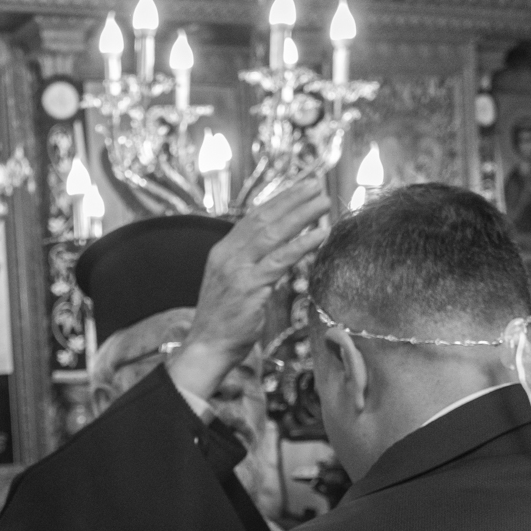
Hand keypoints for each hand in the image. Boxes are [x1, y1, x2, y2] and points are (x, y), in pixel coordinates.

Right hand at [168, 178, 331, 401]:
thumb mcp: (233, 285)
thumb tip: (276, 252)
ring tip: (323, 201)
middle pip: (264, 218)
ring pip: (273, 234)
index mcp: (223, 251)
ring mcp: (237, 270)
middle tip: (316, 183)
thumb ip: (250, 265)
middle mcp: (228, 255)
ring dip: (301, 215)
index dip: (278, 200)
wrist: (207, 347)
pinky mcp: (249, 287)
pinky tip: (320, 234)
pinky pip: (280, 260)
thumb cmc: (224, 321)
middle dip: (292, 199)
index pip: (253, 217)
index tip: (300, 187)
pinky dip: (302, 244)